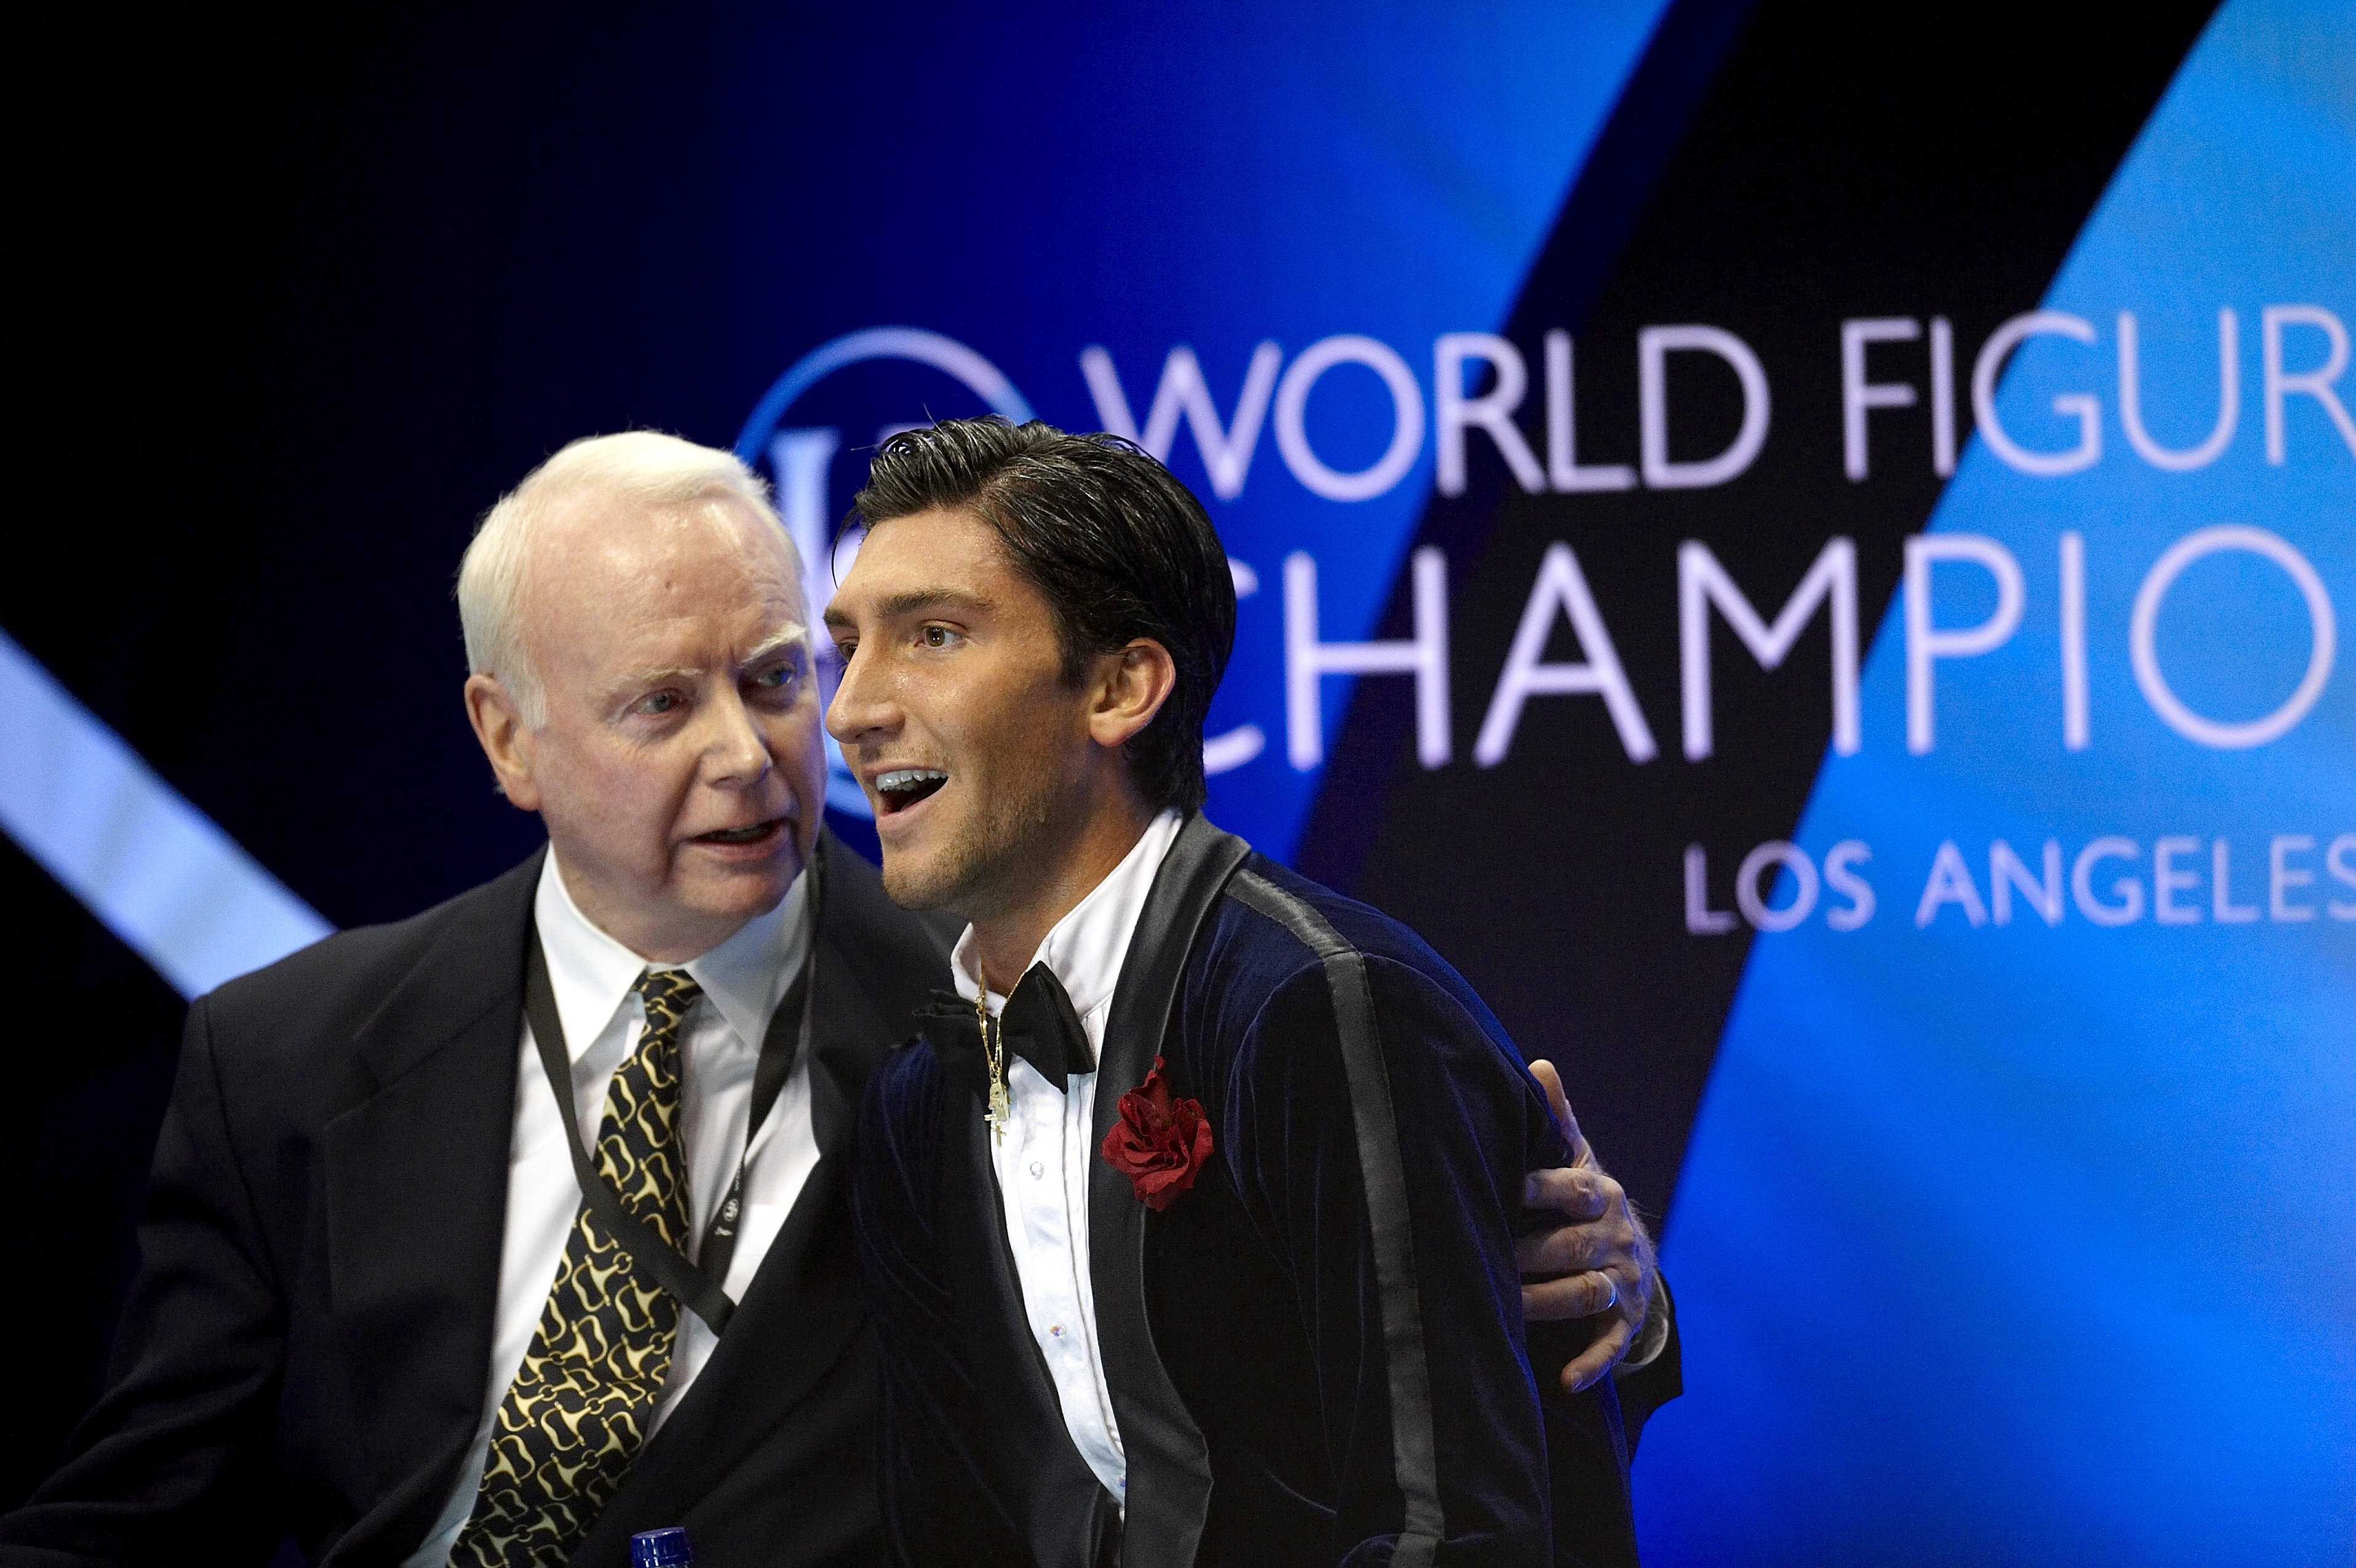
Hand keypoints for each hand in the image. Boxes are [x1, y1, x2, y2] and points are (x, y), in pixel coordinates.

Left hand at [1517, 1059, 1656, 1391]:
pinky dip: (1590, 1364)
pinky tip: (1564, 1379)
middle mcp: (1615, 1236)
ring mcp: (1621, 1281)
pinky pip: (1609, 1346)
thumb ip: (1557, 1121)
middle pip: (1572, 1246)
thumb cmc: (1582, 1202)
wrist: (1633, 1258)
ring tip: (1507, 1306)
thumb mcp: (1576, 1161)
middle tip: (1487, 1257)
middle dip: (1530, 1253)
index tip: (1504, 1187)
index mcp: (1600, 1193)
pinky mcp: (1624, 1324)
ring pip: (1584, 1293)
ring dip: (1546, 1302)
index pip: (1572, 1188)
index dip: (1539, 1187)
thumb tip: (1538, 1064)